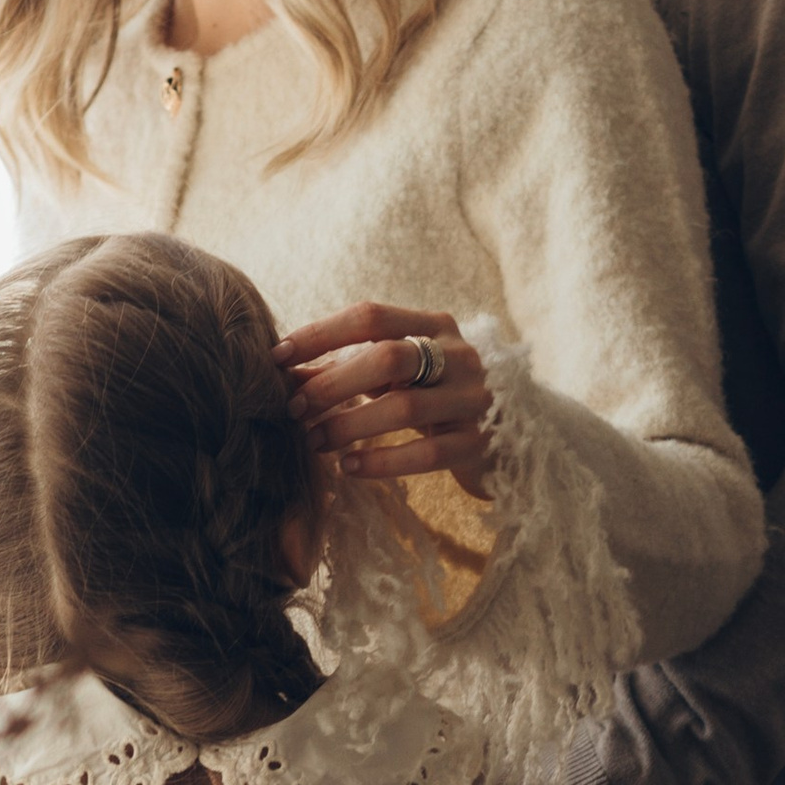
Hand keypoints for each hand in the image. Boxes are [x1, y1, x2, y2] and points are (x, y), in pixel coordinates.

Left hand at [276, 304, 493, 500]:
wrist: (506, 433)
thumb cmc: (433, 394)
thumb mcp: (395, 373)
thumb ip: (346, 367)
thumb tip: (283, 373)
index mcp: (434, 325)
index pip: (371, 316)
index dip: (321, 333)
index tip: (278, 357)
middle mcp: (459, 355)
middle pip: (389, 357)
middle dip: (334, 383)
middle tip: (296, 408)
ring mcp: (472, 399)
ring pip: (406, 407)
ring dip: (350, 424)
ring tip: (315, 441)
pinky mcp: (478, 443)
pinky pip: (427, 453)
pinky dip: (382, 462)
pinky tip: (349, 467)